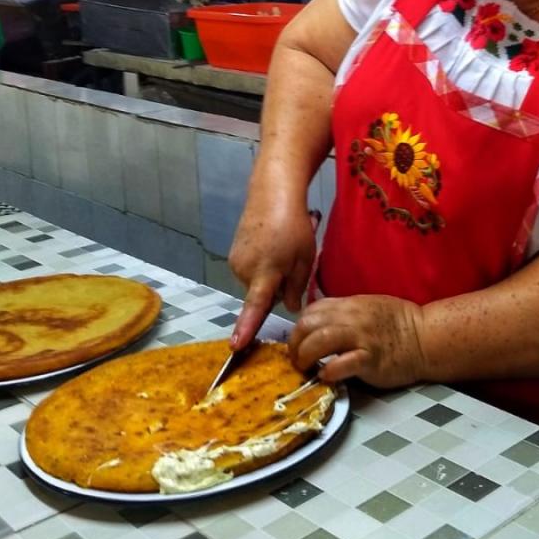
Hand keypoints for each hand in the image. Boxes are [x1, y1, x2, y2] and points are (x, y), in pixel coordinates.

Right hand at [228, 190, 316, 349]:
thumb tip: (290, 308)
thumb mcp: (305, 257)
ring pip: (257, 284)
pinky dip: (261, 267)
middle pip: (263, 296)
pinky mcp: (233, 255)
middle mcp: (244, 270)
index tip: (235, 346)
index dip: (246, 328)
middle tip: (292, 262)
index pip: (254, 307)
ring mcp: (236, 262)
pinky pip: (250, 272)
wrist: (272, 192)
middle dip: (278, 288)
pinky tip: (269, 247)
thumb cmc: (294, 224)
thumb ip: (297, 287)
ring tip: (280, 250)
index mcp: (265, 272)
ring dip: (269, 277)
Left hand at [289, 295, 426, 386]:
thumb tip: (319, 325)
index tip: (299, 342)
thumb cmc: (398, 325)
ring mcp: (361, 338)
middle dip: (295, 343)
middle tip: (296, 359)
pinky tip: (325, 376)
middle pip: (308, 324)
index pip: (311, 310)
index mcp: (349, 304)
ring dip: (305, 356)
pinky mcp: (370, 359)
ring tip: (305, 368)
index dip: (298, 328)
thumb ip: (343, 313)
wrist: (425, 337)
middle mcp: (352, 317)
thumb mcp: (367, 308)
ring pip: (319, 340)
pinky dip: (328, 371)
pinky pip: (341, 364)